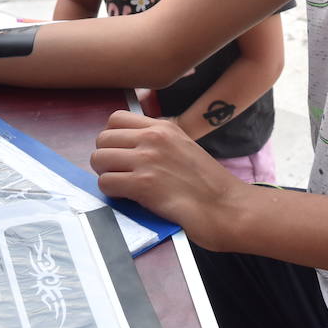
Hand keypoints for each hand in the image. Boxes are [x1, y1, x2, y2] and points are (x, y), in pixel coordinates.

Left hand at [91, 110, 250, 250]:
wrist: (228, 208)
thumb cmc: (209, 185)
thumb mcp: (184, 147)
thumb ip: (159, 142)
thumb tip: (129, 147)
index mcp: (163, 127)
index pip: (116, 119)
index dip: (113, 138)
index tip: (121, 154)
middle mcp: (153, 137)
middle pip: (103, 138)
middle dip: (106, 157)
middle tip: (120, 173)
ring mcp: (147, 160)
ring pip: (99, 159)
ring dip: (106, 174)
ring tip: (122, 185)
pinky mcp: (143, 185)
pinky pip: (106, 182)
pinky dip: (111, 192)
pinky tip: (128, 197)